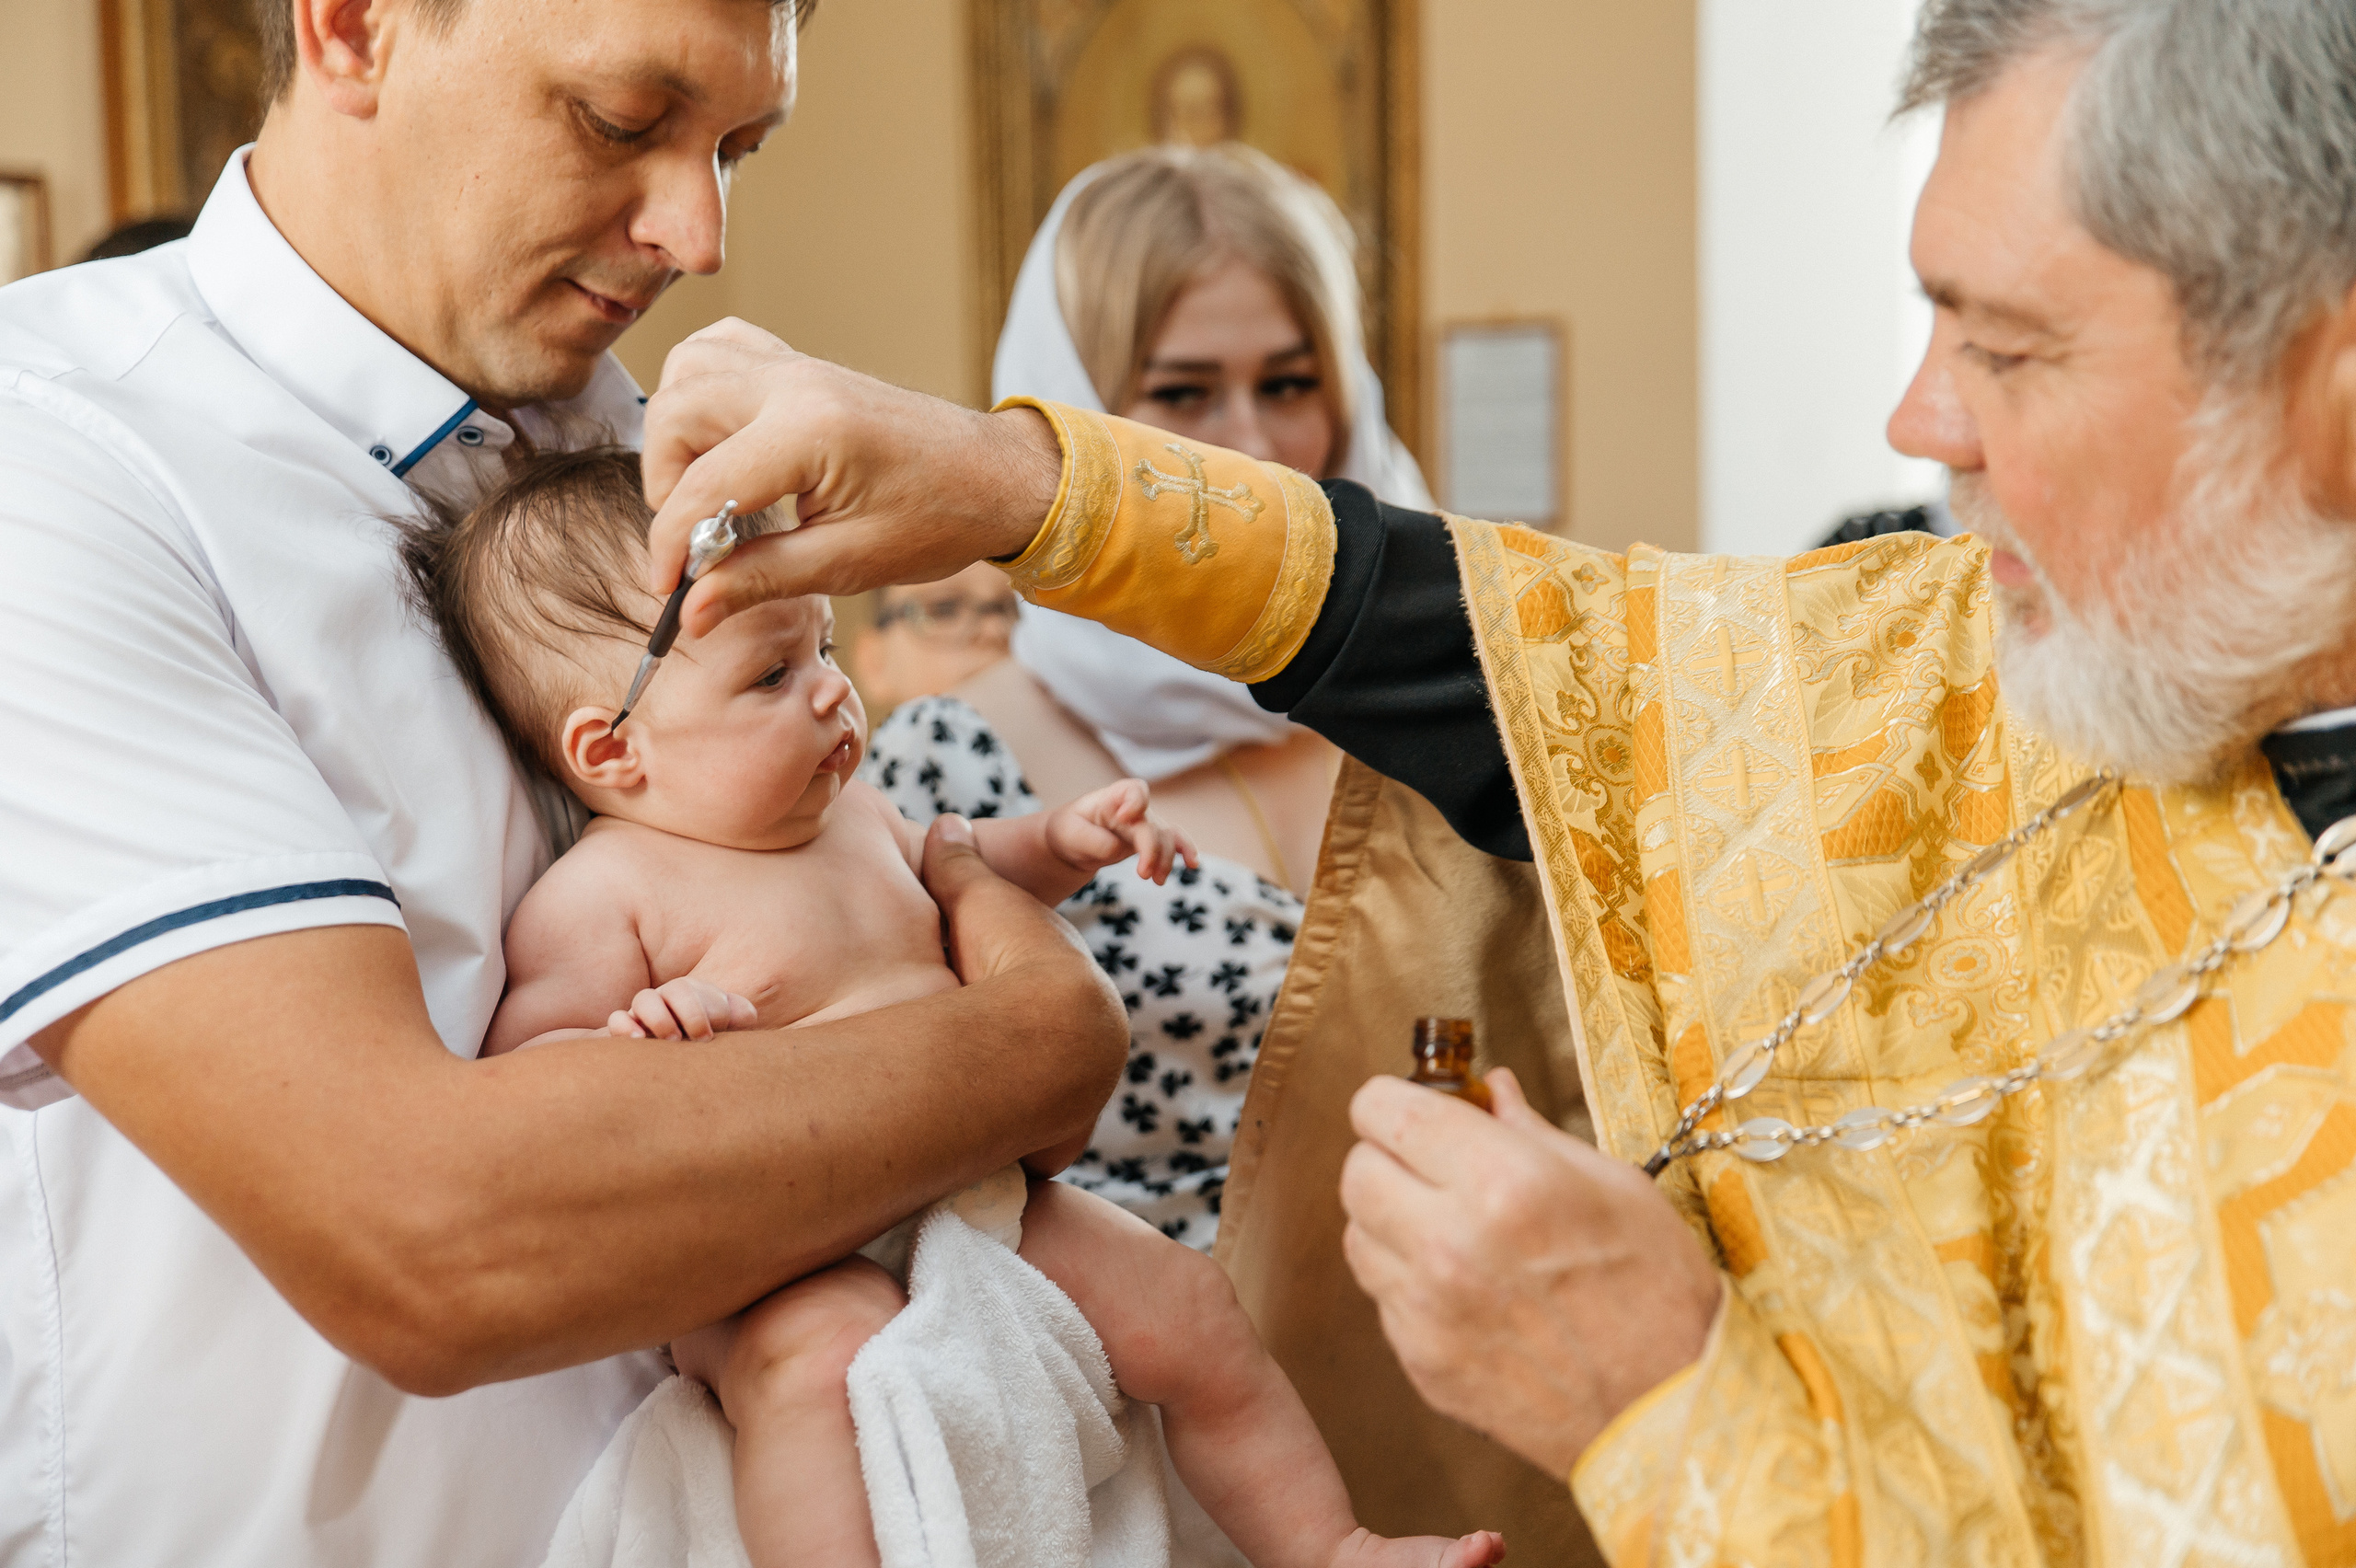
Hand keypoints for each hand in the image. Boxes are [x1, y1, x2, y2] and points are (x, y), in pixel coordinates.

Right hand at [606, 978, 758, 1040]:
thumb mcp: (728, 1028)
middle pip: (676, 989)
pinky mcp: (625, 1031)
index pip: (701, 990)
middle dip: (692, 1013)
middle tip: (701, 1039)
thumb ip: (740, 1015)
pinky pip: (617, 1019)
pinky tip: (640, 1042)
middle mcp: (668, 999)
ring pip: (644, 999)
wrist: (682, 1061)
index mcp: (693, 994)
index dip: (710, 1011)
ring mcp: (644, 1013)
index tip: (713, 1037)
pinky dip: (625, 1027)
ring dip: (660, 1018)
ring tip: (673, 1040)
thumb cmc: (707, 1041)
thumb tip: (747, 1015)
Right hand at [639, 320, 1061, 639]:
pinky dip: (700, 390)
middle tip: (696, 539)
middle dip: (665, 484)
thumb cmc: (938, 519)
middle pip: (675, 413)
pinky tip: (719, 440)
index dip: (672, 545)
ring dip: (676, 434)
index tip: (670, 588)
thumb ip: (761, 579)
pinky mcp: (800, 365)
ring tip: (706, 492)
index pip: (701, 486)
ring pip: (687, 371)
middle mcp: (794, 383)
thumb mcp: (848, 563)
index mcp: (810, 431)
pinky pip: (722, 351)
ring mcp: (796, 365)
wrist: (996, 477)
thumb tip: (690, 610)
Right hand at [920, 813, 1128, 1171]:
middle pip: (1049, 1052)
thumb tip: (945, 822)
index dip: (1009, 994)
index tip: (979, 999)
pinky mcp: (1061, 1141)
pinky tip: (988, 1157)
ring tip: (973, 1113)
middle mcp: (1090, 1039)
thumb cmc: (1011, 958)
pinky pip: (1039, 1150)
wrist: (1049, 1031)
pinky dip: (1017, 1152)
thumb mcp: (977, 900)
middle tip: (973, 1063)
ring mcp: (1082, 1095)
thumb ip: (958, 863)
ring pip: (1049, 1104)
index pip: (1042, 992)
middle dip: (1020, 1057)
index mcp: (1071, 983)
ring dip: (1020, 1109)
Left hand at [1045, 779, 1198, 884]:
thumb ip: (1095, 841)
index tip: (1125, 818)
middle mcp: (1134, 809)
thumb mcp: (1070, 834)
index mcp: (1112, 798)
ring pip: (1167, 838)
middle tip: (1143, 874)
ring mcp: (1145, 825)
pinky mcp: (1150, 842)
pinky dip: (1185, 851)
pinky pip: (1173, 843)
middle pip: (1152, 824)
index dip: (1136, 802)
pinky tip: (1193, 864)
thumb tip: (1120, 849)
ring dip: (1166, 859)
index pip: (1134, 790)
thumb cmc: (1069, 831)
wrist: (1072, 843)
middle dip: (1152, 849)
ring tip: (1157, 880)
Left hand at [1339, 1067, 1722, 1475]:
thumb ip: (1531, 1131)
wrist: (1668, 1411)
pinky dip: (1409, 1282)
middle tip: (1432, 1164)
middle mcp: (1450, 1245)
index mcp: (1502, 1184)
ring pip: (1357, 1235)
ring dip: (1390, 1220)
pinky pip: (1383, 1298)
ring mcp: (1428, 1312)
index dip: (1393, 1100)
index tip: (1416, 1106)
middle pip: (1355, 1171)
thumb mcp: (1614, 1185)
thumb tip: (1489, 1089)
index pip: (1384, 1111)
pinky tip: (1464, 1285)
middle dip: (1387, 1156)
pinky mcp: (1422, 1363)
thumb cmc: (1658, 1291)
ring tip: (1449, 1226)